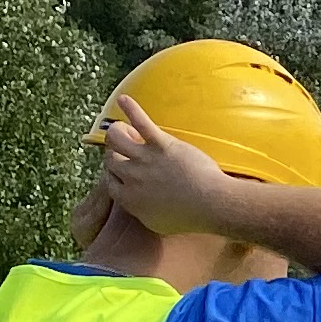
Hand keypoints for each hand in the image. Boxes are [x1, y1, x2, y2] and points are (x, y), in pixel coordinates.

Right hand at [95, 95, 258, 241]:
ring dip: (117, 132)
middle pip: (111, 158)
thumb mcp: (157, 223)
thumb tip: (136, 205)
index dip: (114, 173)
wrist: (211, 204)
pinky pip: (140, 122)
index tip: (121, 169)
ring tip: (122, 128)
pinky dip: (131, 109)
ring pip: (116, 138)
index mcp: (128, 198)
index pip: (109, 180)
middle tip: (125, 148)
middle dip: (115, 152)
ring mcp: (144, 159)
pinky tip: (123, 98)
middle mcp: (131, 177)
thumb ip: (141, 211)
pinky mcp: (161, 144)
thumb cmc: (190, 217)